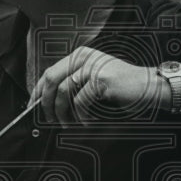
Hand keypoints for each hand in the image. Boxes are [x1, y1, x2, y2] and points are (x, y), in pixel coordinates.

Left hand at [29, 46, 162, 125]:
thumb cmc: (120, 87)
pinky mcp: (101, 80)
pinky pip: (80, 102)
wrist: (148, 87)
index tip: (32, 107)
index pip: (49, 73)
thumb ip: (72, 84)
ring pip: (64, 93)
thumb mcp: (93, 79)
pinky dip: (81, 116)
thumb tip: (46, 102)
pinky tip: (87, 122)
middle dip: (46, 104)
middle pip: (52, 80)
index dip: (37, 92)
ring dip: (63, 113)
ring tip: (68, 125)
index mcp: (79, 55)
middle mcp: (84, 57)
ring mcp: (92, 67)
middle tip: (49, 120)